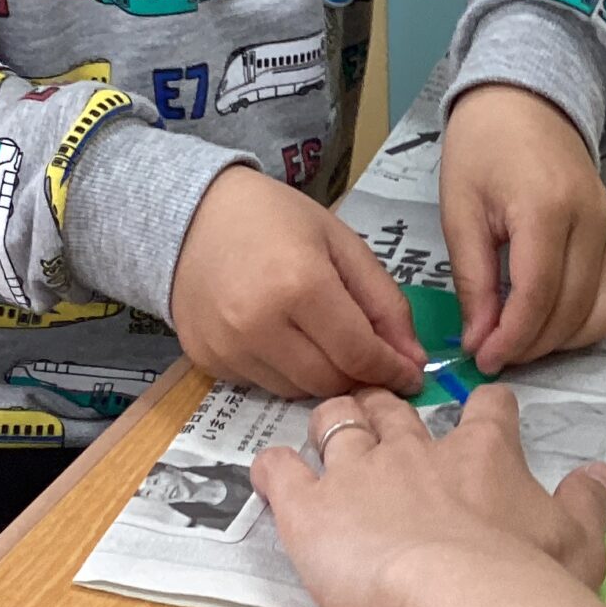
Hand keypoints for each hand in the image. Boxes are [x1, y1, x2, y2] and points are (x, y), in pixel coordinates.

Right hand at [173, 169, 424, 399]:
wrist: (191, 215)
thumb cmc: (275, 219)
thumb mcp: (342, 244)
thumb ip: (383, 302)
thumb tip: (414, 360)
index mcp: (300, 285)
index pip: (359, 354)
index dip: (392, 371)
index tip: (411, 376)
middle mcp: (259, 325)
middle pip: (329, 382)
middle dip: (357, 375)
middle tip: (369, 357)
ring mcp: (227, 347)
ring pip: (296, 391)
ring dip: (320, 376)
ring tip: (321, 340)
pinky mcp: (206, 361)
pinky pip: (261, 385)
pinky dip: (283, 372)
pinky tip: (281, 337)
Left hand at [251, 385, 605, 606]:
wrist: (465, 603)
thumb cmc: (530, 579)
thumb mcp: (579, 541)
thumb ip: (586, 501)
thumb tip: (601, 471)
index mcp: (483, 453)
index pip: (487, 407)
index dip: (487, 410)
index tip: (487, 418)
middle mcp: (416, 449)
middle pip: (395, 406)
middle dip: (389, 406)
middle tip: (386, 425)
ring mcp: (357, 472)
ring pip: (336, 420)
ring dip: (333, 422)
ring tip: (330, 436)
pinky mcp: (310, 507)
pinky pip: (279, 469)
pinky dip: (273, 467)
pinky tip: (273, 473)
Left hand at [440, 84, 605, 374]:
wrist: (526, 97)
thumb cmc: (482, 144)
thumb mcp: (461, 208)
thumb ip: (473, 278)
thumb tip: (479, 340)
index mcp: (547, 210)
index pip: (538, 296)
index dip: (511, 338)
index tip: (482, 359)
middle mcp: (591, 223)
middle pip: (572, 312)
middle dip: (531, 345)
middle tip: (492, 352)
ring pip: (600, 313)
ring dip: (559, 339)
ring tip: (517, 339)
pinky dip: (580, 321)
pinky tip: (544, 321)